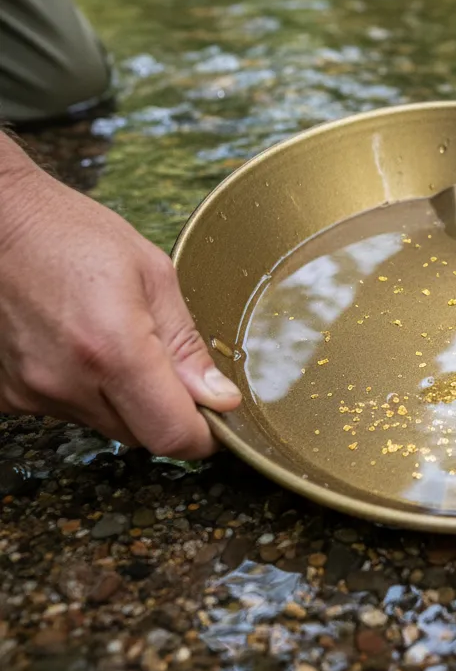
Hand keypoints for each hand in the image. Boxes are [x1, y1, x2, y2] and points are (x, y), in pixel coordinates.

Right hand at [0, 164, 240, 457]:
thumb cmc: (71, 234)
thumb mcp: (153, 275)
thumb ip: (187, 346)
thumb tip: (219, 397)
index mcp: (114, 350)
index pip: (171, 435)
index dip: (203, 435)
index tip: (216, 416)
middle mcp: (69, 382)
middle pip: (142, 436)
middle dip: (167, 411)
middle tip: (168, 363)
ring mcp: (34, 392)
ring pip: (107, 426)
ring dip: (126, 400)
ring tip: (116, 342)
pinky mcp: (10, 395)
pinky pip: (69, 412)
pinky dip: (87, 392)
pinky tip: (81, 349)